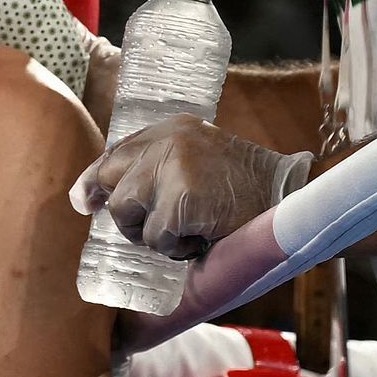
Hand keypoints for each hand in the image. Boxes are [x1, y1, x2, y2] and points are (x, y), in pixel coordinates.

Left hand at [68, 119, 300, 260]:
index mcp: (174, 127)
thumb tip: (102, 196)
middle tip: (147, 230)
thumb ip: (163, 167)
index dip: (96, 179)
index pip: (117, 151)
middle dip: (122, 213)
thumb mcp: (202, 162)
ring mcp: (175, 165)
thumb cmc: (246, 193)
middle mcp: (169, 139)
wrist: (291, 200)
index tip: (85, 201)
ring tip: (184, 232)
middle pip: (110, 178)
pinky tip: (201, 239)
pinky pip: (155, 236)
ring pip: (125, 210)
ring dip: (150, 234)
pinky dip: (175, 249)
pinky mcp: (182, 197)